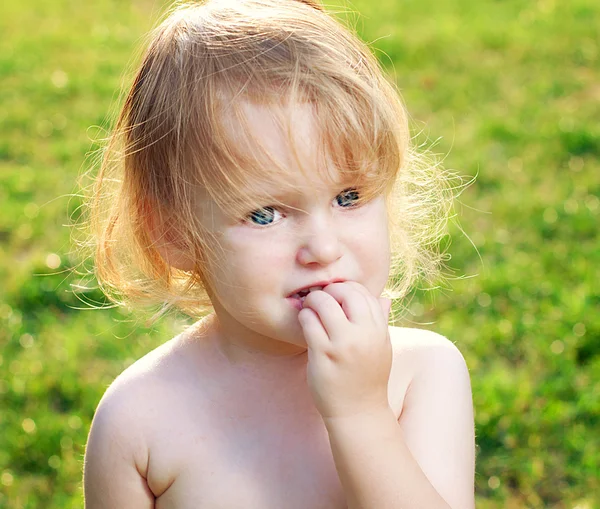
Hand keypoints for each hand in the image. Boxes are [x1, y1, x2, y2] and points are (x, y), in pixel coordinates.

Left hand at [297, 281, 392, 420]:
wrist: (358, 413)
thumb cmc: (367, 378)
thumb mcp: (381, 348)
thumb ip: (380, 322)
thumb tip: (383, 298)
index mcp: (379, 331)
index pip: (365, 293)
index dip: (348, 289)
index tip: (337, 295)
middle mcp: (364, 335)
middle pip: (346, 293)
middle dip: (329, 290)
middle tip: (321, 298)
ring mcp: (343, 345)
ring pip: (324, 304)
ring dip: (313, 301)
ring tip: (310, 308)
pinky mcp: (323, 354)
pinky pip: (309, 322)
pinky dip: (304, 316)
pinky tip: (305, 322)